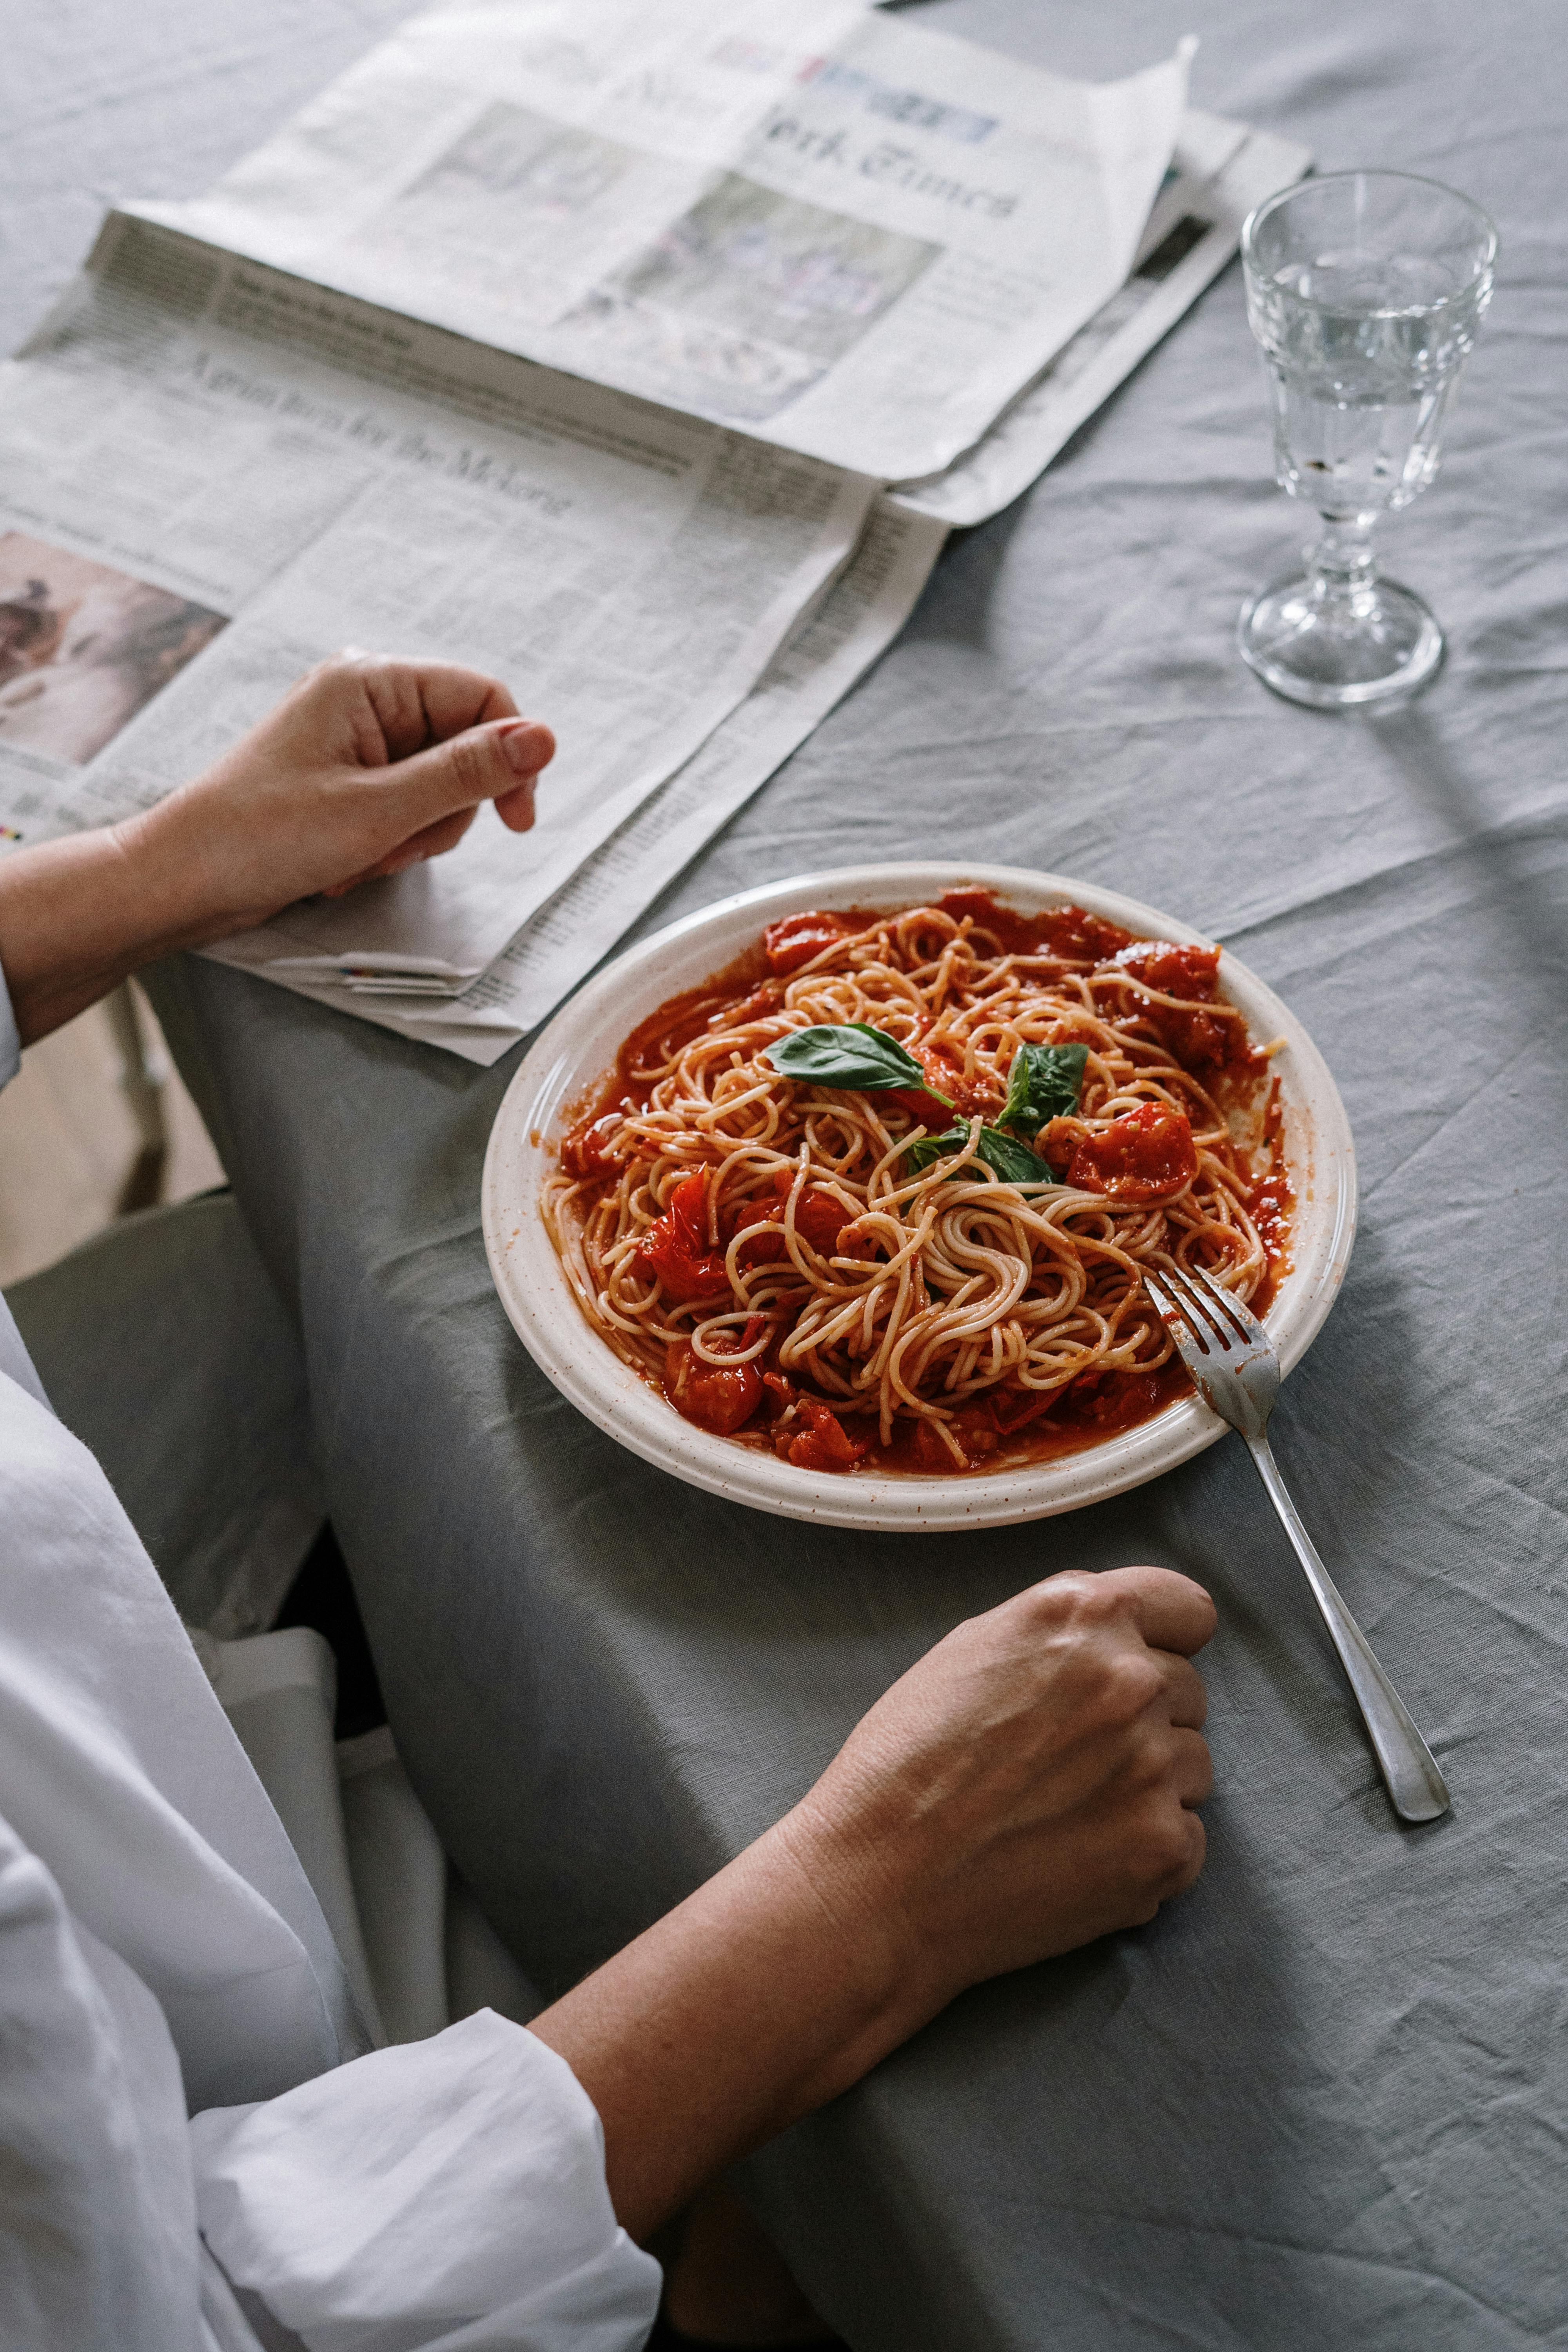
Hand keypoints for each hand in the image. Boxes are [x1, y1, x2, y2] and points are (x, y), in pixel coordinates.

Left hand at [131, 653, 554, 934]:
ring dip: (416, 835)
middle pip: (466, 748)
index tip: (515, 819)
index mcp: (370, 681)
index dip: (510, 759)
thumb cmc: (260, 836)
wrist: (185, 880)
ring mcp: (356, 742)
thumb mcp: (380, 809)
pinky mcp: (347, 780)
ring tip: (365, 855)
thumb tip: (542, 738)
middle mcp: (366, 701)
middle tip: (398, 841)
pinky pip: (406, 808)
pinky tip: (350, 861)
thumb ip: (467, 773)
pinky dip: (390, 842)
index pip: (483, 698)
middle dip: (446, 810)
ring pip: (440, 788)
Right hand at [531, 1565, 1213, 2238]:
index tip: (1135, 1663)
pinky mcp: (1156, 1855)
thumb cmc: (879, 1781)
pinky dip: (1139, 1859)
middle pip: (1185, 1690)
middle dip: (1139, 1721)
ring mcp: (1144, 1768)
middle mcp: (1116, 1679)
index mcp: (1062, 1613)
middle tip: (1057, 1766)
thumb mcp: (953, 1665)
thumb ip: (1041, 1635)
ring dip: (1143, 1789)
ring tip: (1045, 1822)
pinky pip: (1185, 1844)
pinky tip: (1061, 1868)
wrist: (859, 1899)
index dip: (1160, 1634)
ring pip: (1193, 1769)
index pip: (1181, 1598)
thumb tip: (1108, 1621)